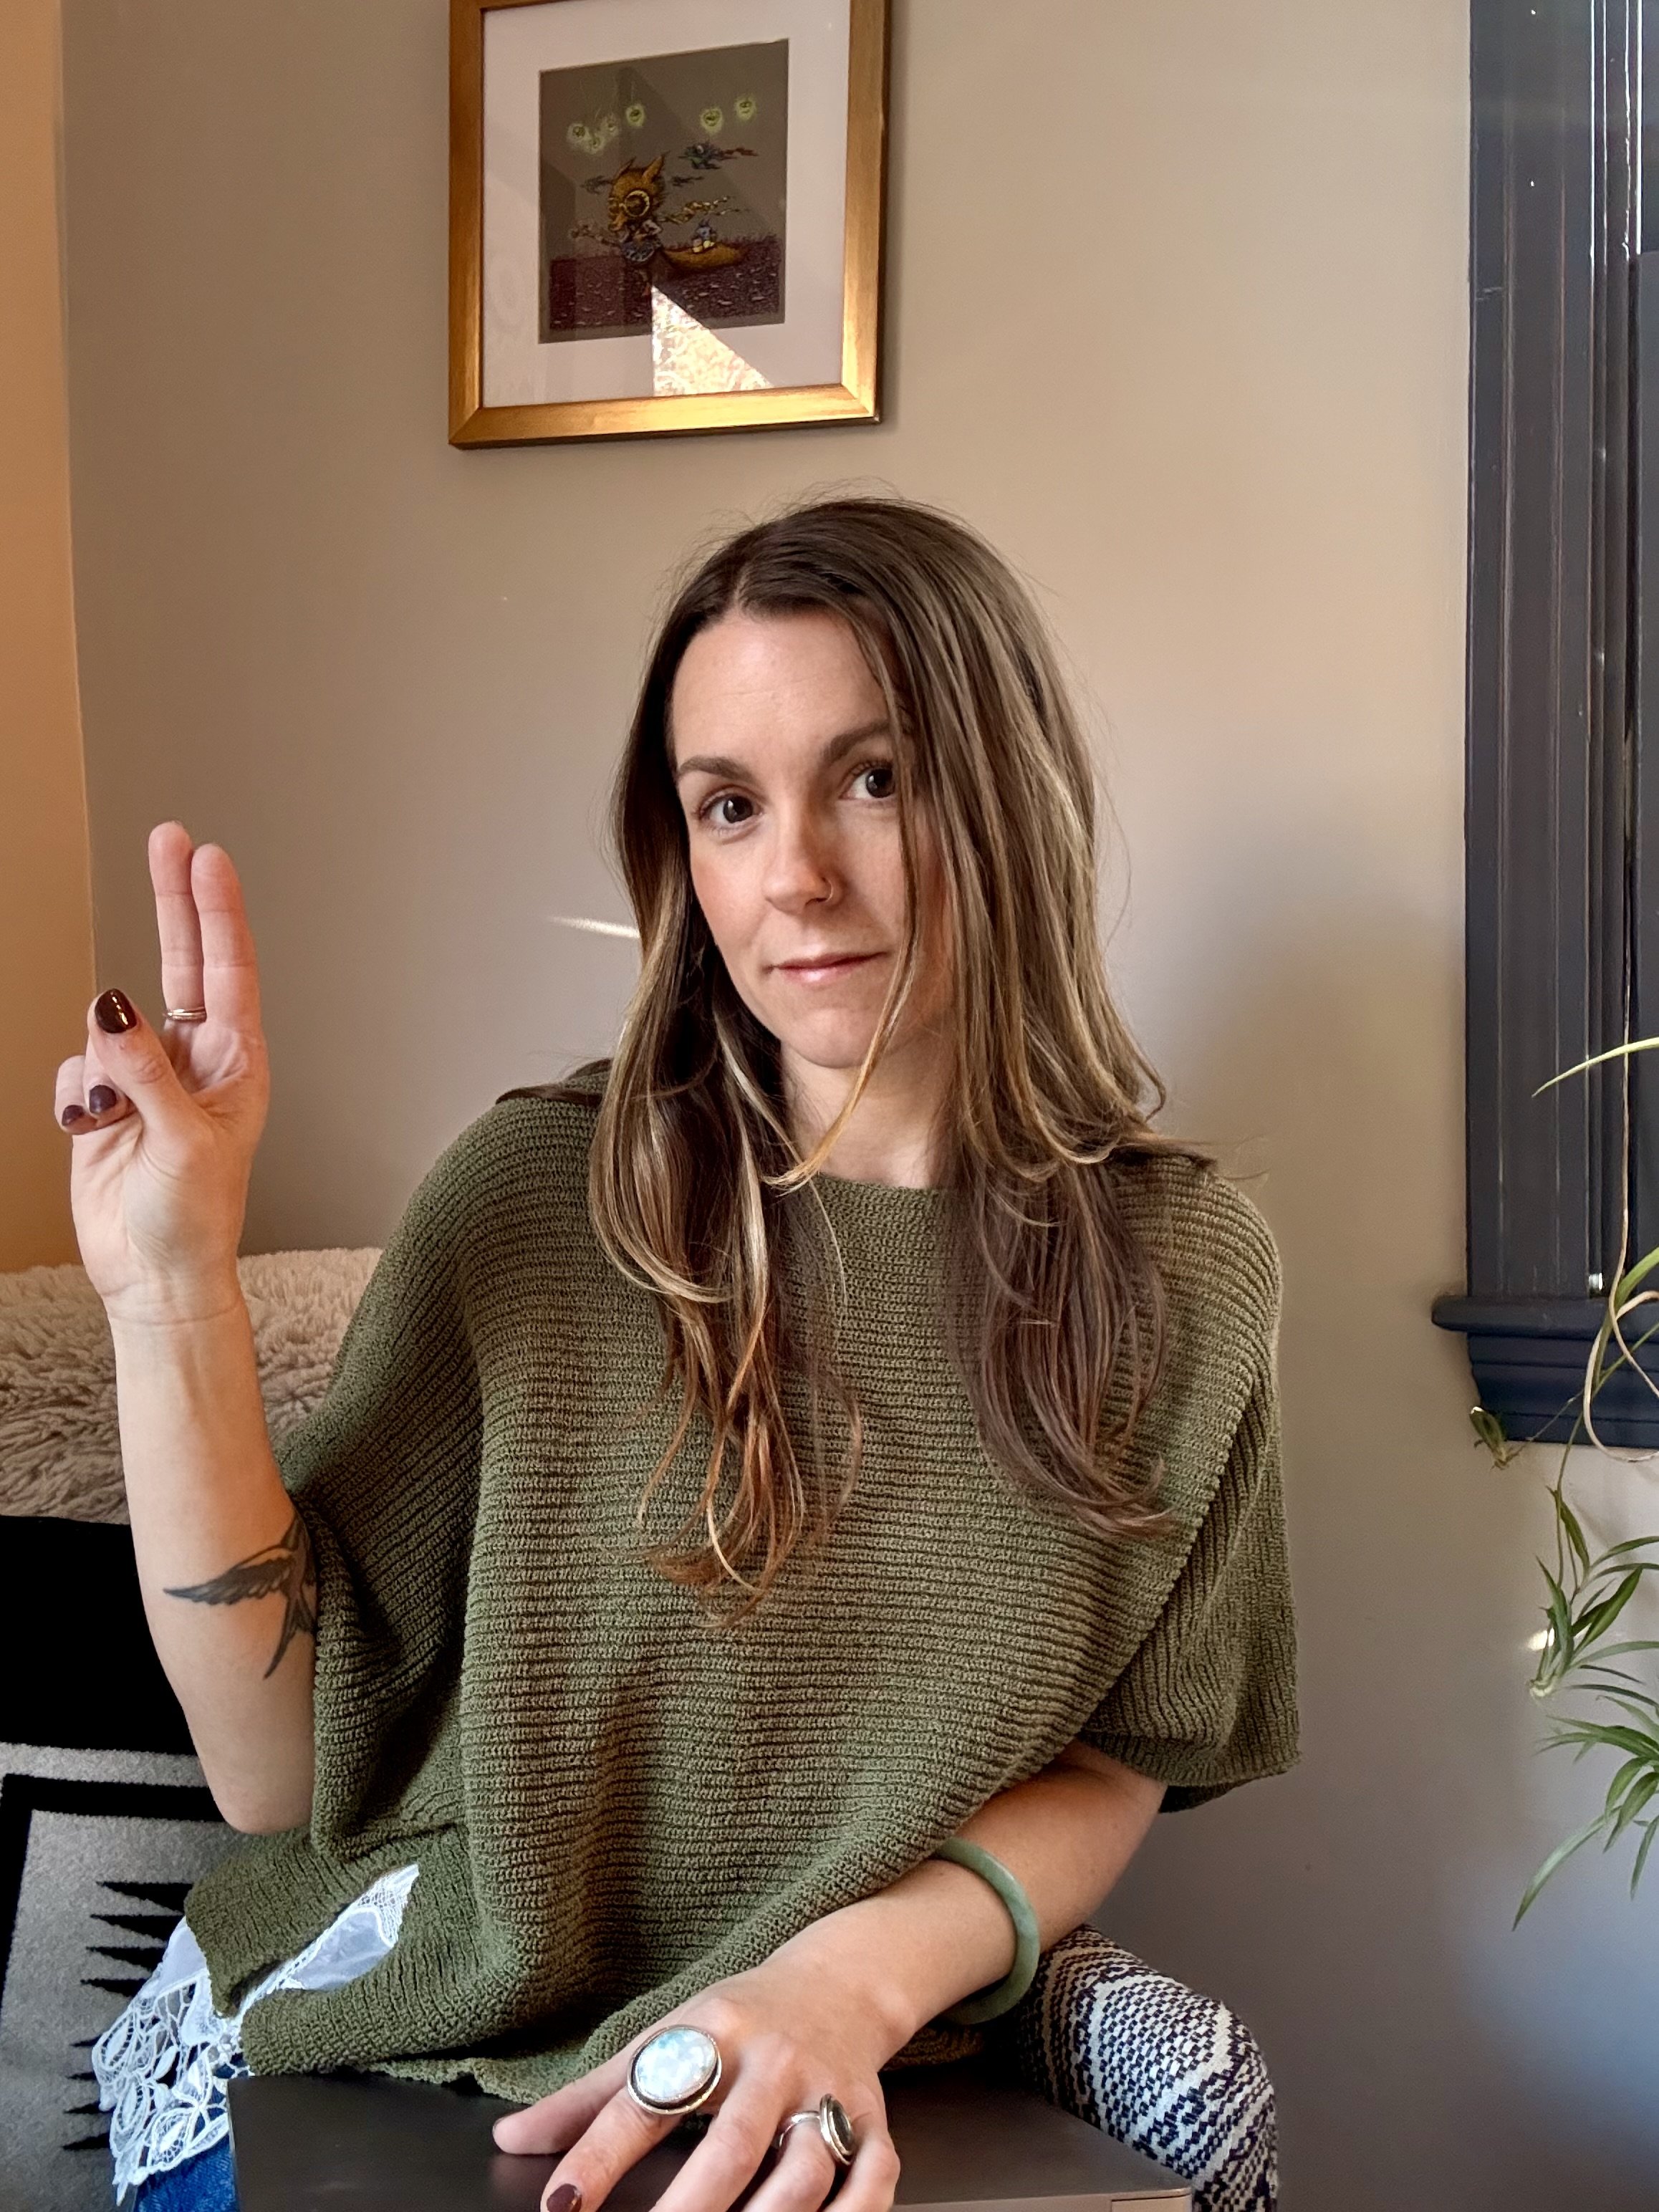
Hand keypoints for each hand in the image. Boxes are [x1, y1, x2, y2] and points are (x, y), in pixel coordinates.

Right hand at [54, 823, 269, 1322]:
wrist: (153, 1276)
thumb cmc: (193, 1219)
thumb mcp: (182, 1144)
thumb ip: (145, 1074)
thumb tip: (111, 1007)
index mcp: (237, 1064)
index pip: (229, 970)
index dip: (217, 911)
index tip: (207, 857)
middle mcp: (194, 1059)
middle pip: (182, 959)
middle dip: (173, 900)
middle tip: (169, 836)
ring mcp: (146, 1076)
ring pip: (107, 1024)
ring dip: (101, 1064)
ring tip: (116, 1122)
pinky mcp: (103, 1100)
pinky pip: (74, 1067)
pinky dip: (75, 1095)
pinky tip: (90, 1131)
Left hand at [492, 1950, 902, 2211]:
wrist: (840, 1982)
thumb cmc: (741, 2018)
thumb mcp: (664, 2034)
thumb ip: (589, 2096)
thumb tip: (511, 2139)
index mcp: (710, 2035)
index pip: (645, 2099)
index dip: (600, 2154)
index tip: (561, 2203)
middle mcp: (770, 2063)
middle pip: (729, 2146)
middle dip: (690, 2207)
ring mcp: (827, 2093)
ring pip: (803, 2169)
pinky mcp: (873, 2121)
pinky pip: (871, 2179)